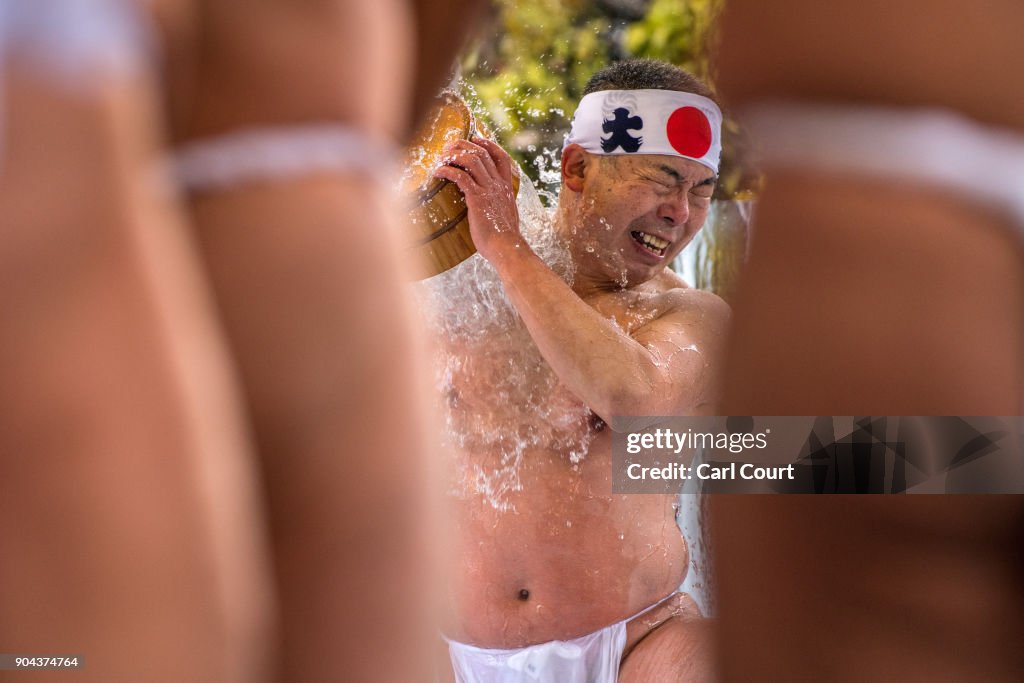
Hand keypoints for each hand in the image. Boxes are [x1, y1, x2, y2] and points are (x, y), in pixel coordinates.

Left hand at [433, 136, 523, 261]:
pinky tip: (438, 173)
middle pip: (482, 153)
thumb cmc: (503, 237)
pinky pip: (461, 177)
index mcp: (506, 187)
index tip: (476, 138)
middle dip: (464, 145)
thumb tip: (490, 204)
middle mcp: (498, 185)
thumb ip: (499, 204)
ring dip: (454, 155)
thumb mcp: (505, 214)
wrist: (506, 247)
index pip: (502, 157)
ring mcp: (489, 190)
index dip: (489, 144)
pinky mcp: (477, 199)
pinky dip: (447, 171)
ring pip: (472, 160)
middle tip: (450, 145)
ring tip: (442, 157)